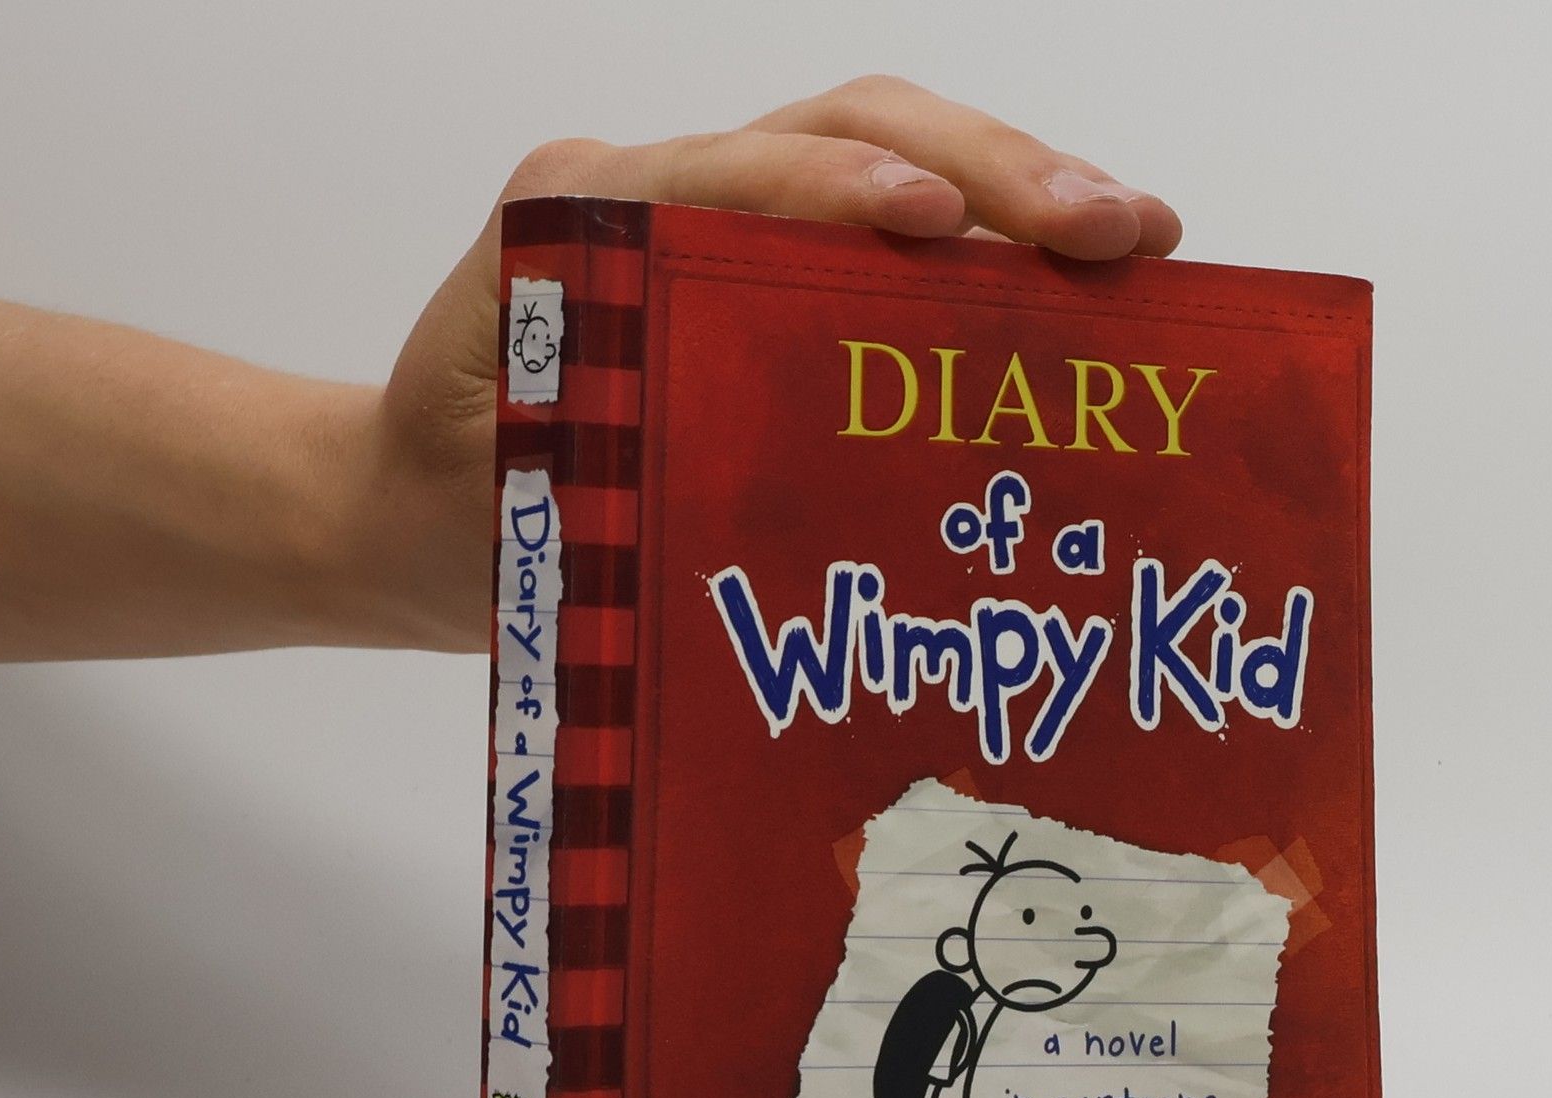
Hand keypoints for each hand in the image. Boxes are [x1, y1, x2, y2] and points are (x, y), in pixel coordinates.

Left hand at [378, 76, 1182, 648]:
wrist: (413, 515)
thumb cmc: (460, 510)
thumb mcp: (504, 496)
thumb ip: (591, 461)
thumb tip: (738, 470)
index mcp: (584, 221)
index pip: (738, 171)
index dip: (847, 190)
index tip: (947, 230)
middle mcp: (662, 194)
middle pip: (848, 128)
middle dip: (992, 167)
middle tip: (1117, 230)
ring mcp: (720, 220)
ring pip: (888, 155)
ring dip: (1021, 185)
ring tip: (1138, 239)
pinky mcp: (763, 270)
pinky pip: (891, 234)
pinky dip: (995, 247)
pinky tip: (1083, 287)